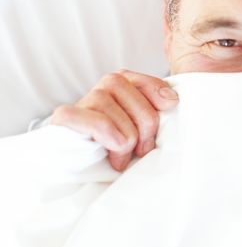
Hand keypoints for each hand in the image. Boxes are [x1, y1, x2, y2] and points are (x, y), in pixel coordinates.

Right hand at [50, 70, 178, 170]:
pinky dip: (108, 137)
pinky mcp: (64, 119)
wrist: (82, 166)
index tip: (169, 110)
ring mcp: (83, 102)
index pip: (146, 81)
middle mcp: (103, 87)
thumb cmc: (122, 147)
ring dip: (125, 141)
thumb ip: (158, 109)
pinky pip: (95, 122)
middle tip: (142, 149)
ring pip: (113, 110)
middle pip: (132, 94)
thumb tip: (172, 100)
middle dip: (144, 126)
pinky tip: (109, 151)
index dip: (159, 95)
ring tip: (122, 156)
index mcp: (124, 84)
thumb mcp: (146, 128)